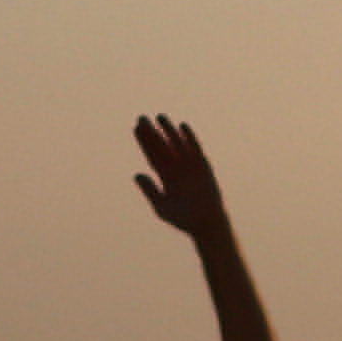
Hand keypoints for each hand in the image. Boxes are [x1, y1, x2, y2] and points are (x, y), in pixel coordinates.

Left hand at [131, 113, 232, 244]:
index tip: (135, 128)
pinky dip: (189, 138)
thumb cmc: (183, 219)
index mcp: (164, 176)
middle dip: (152, 133)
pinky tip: (182, 126)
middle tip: (141, 118)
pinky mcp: (203, 166)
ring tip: (160, 117)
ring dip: (168, 131)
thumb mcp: (161, 206)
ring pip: (177, 144)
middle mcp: (175, 168)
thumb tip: (136, 175)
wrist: (206, 223)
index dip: (144, 141)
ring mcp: (189, 165)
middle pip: (161, 146)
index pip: (152, 154)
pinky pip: (195, 148)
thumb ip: (149, 190)